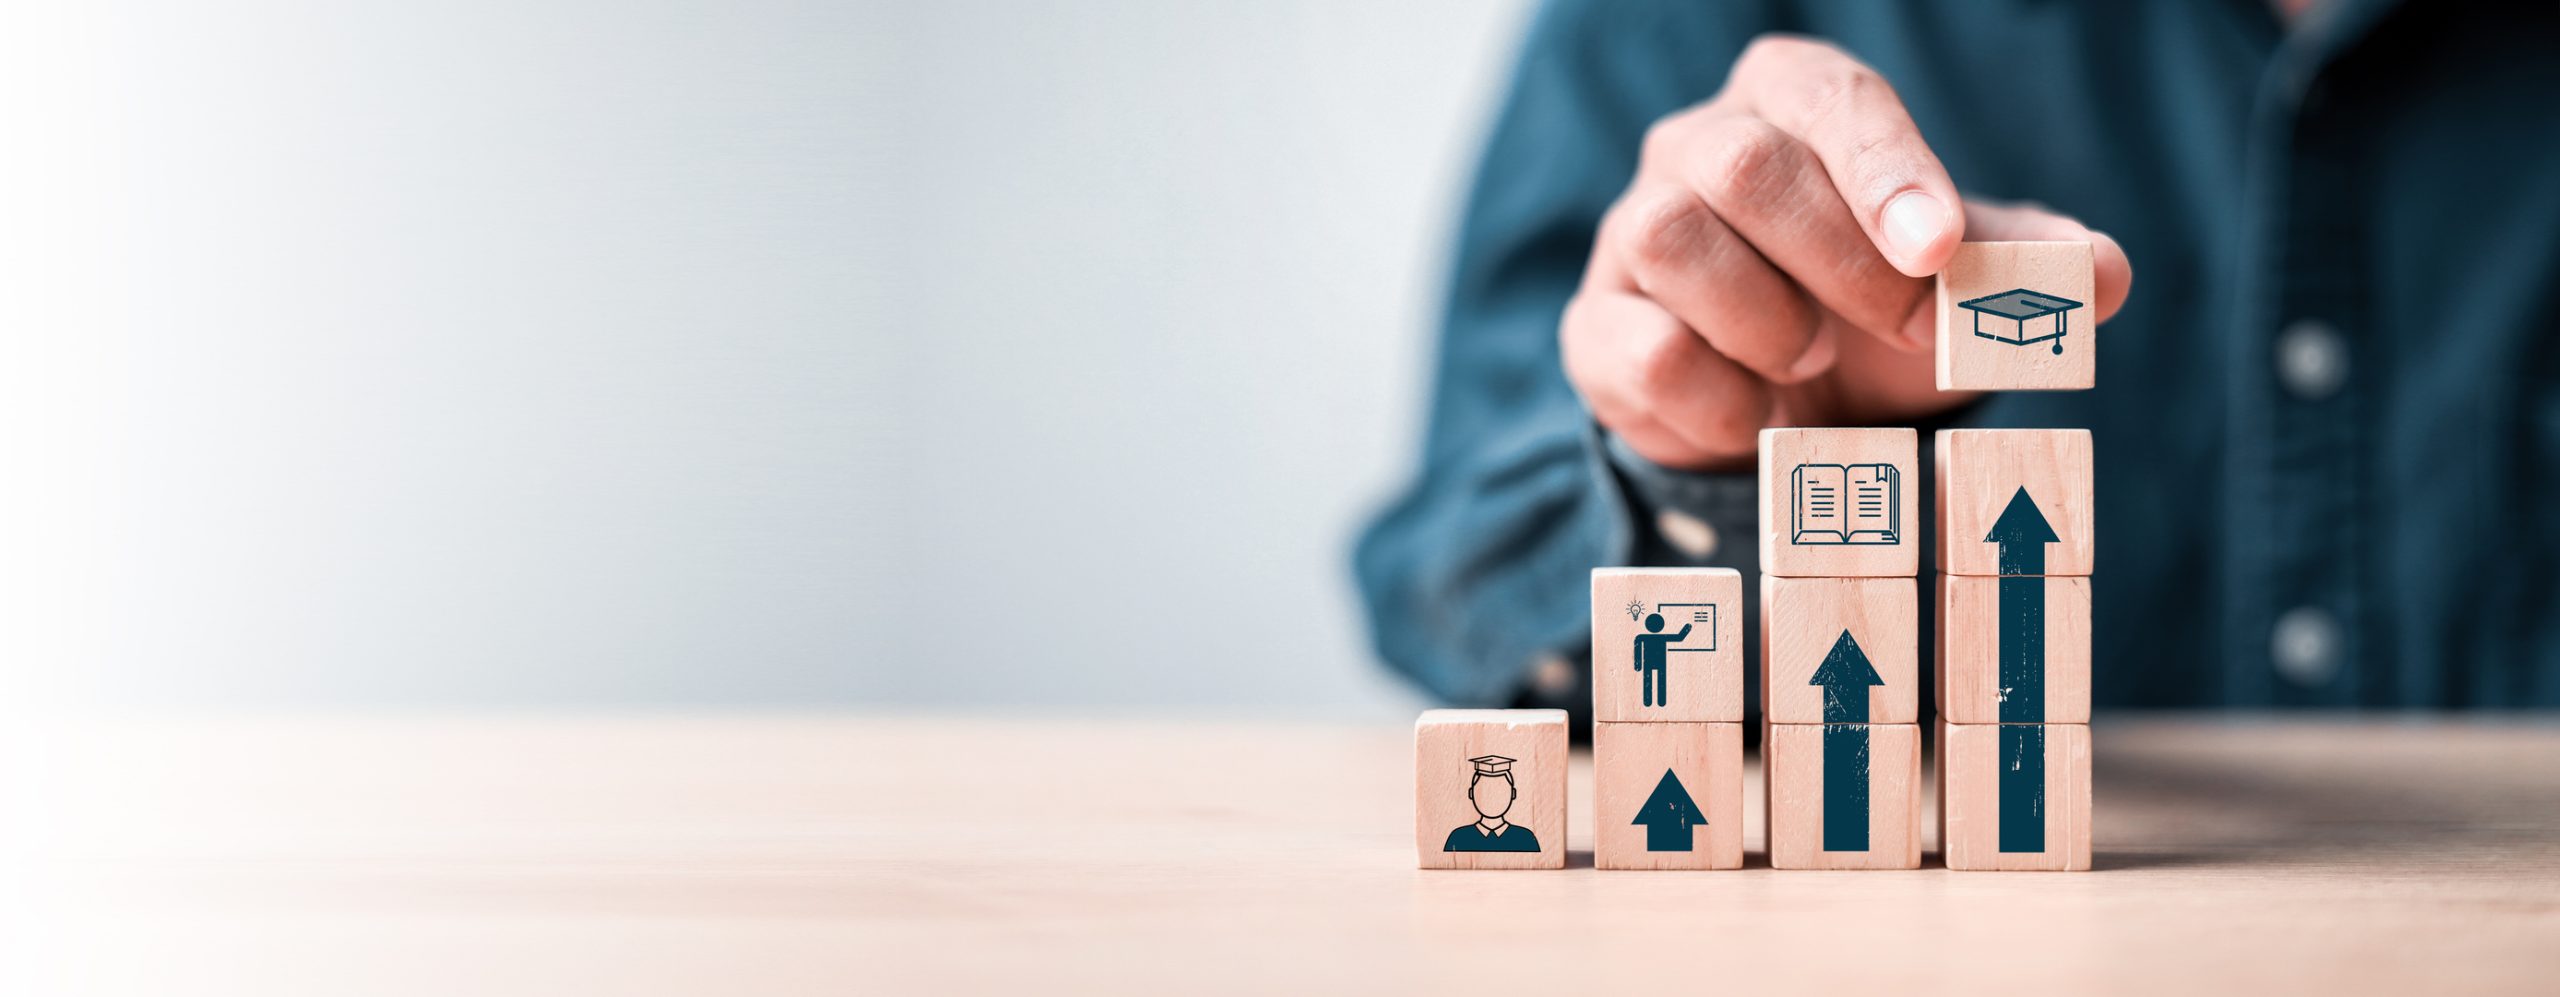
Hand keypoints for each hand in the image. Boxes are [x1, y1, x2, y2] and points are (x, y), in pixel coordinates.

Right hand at [1561, 36, 2133, 469]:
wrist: (1783, 407)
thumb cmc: (1872, 308)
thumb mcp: (1958, 283)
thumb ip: (2029, 269)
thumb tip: (2103, 276)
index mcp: (1790, 103)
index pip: (1830, 99)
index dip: (1886, 169)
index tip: (1941, 248)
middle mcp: (1696, 149)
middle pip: (1744, 164)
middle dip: (1842, 257)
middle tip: (1913, 326)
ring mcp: (1630, 234)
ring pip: (1668, 236)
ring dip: (1765, 317)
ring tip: (1814, 362)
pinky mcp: (1597, 327)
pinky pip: (1641, 346)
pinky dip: (1717, 394)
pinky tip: (1758, 416)